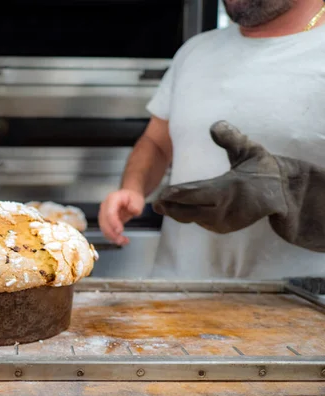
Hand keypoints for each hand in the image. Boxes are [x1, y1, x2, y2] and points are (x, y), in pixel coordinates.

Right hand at [99, 189, 144, 244]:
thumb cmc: (132, 198)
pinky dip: (112, 237)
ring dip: (111, 237)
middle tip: (121, 240)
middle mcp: (105, 206)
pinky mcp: (105, 221)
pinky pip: (106, 230)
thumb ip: (136, 205)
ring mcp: (103, 214)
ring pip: (103, 228)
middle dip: (111, 233)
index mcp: (112, 199)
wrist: (129, 198)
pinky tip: (121, 240)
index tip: (120, 231)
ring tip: (123, 241)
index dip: (113, 223)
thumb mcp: (137, 199)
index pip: (109, 212)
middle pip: (104, 222)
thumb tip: (133, 210)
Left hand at [153, 120, 324, 251]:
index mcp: (227, 190)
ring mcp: (223, 223)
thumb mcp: (250, 151)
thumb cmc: (264, 170)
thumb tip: (215, 125)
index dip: (175, 195)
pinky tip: (179, 210)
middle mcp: (223, 211)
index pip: (194, 194)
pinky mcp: (224, 229)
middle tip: (156, 203)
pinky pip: (201, 222)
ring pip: (192, 219)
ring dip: (177, 213)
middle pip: (188, 212)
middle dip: (170, 208)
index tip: (161, 194)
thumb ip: (231, 139)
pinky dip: (189, 216)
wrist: (281, 195)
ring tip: (163, 205)